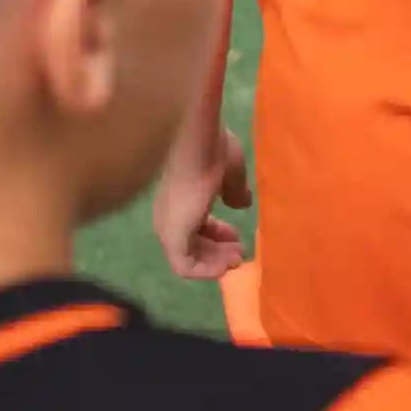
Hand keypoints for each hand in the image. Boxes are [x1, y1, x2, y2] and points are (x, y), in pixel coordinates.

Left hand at [155, 128, 251, 280]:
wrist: (196, 140)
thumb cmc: (212, 150)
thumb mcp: (231, 171)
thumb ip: (235, 190)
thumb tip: (241, 204)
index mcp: (181, 199)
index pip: (196, 226)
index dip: (218, 234)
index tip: (239, 236)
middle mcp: (169, 216)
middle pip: (192, 245)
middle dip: (218, 252)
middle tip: (241, 253)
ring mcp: (168, 227)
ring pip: (188, 258)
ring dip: (214, 263)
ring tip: (237, 258)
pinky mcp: (172, 237)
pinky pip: (184, 266)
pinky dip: (205, 270)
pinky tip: (225, 266)